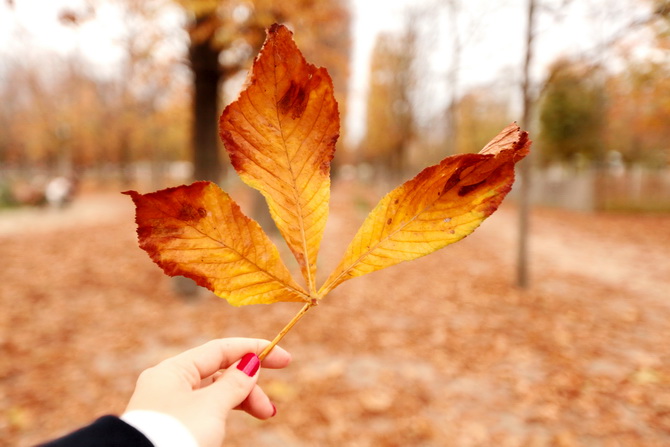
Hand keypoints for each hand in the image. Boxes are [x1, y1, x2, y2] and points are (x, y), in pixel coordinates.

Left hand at [124, 338, 290, 446]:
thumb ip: (234, 382)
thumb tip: (251, 362)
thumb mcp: (211, 406)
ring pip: (214, 393)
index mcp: (173, 369)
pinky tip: (237, 417)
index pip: (221, 349)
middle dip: (249, 386)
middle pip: (219, 373)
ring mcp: (169, 405)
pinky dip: (225, 411)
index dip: (254, 350)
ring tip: (262, 415)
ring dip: (241, 400)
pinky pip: (205, 409)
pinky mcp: (172, 424)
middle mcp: (168, 383)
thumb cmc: (176, 435)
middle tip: (268, 409)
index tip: (284, 359)